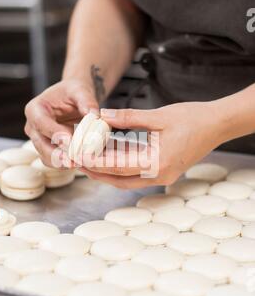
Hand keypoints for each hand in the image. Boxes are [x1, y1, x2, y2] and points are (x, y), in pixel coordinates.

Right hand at [24, 80, 98, 165]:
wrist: (74, 98)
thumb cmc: (74, 91)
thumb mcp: (80, 90)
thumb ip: (87, 101)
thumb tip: (95, 116)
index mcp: (35, 109)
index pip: (41, 123)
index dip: (54, 133)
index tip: (69, 141)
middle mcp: (33, 127)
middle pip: (41, 144)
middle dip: (58, 154)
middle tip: (75, 160)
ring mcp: (39, 140)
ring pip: (47, 157)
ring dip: (63, 163)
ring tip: (80, 164)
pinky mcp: (49, 150)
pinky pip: (55, 162)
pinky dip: (67, 165)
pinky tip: (82, 164)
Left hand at [80, 101, 224, 187]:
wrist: (218, 125)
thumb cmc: (193, 119)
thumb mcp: (159, 116)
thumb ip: (128, 118)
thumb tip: (103, 115)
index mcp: (157, 163)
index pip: (116, 166)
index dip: (95, 162)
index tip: (78, 156)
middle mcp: (159, 176)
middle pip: (118, 179)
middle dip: (97, 172)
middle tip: (78, 162)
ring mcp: (162, 177)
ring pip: (126, 180)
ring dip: (107, 172)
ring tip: (89, 160)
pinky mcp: (164, 172)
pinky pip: (136, 175)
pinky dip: (121, 168)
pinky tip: (110, 157)